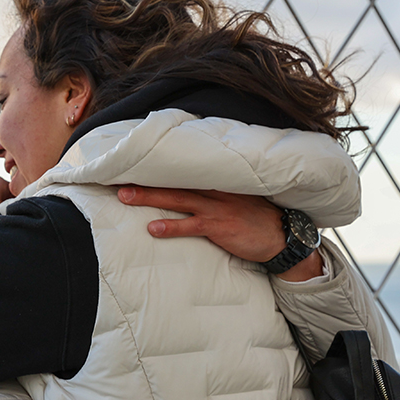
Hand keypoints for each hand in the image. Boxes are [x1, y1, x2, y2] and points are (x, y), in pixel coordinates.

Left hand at [116, 186, 322, 280]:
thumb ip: (217, 190)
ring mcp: (216, 208)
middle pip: (173, 181)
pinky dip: (171, 227)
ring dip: (150, 197)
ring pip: (177, 199)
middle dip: (145, 178)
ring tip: (125, 197)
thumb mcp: (238, 197)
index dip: (159, 168)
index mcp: (217, 182)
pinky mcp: (219, 227)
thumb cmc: (258, 218)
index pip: (183, 172)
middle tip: (118, 176)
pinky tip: (152, 228)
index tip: (136, 163)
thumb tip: (194, 188)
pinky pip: (191, 226)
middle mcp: (214, 191)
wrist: (281, 236)